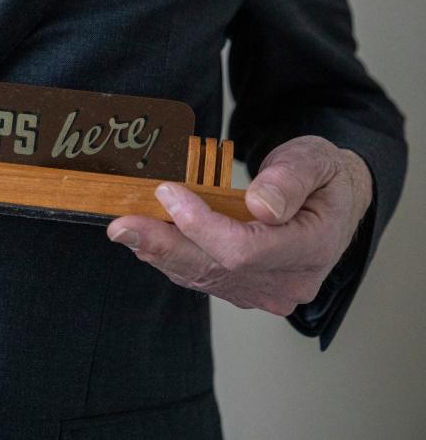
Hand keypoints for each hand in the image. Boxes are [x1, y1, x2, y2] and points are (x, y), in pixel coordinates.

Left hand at [106, 136, 372, 315]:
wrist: (331, 203)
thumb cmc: (322, 179)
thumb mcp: (316, 162)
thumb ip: (291, 180)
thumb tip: (261, 204)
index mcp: (312, 249)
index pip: (245, 249)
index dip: (202, 224)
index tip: (169, 193)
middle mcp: (287, 281)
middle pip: (215, 269)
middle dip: (163, 244)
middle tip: (121, 224)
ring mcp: (263, 291)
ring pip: (201, 276)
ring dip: (158, 251)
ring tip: (123, 228)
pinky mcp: (242, 289)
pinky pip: (199, 276)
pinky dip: (169, 255)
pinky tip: (143, 237)